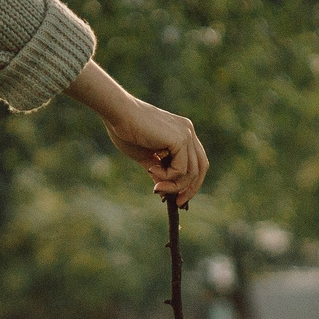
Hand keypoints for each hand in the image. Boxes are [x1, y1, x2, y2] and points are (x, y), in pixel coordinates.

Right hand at [64, 61, 209, 204]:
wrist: (118, 114)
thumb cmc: (126, 132)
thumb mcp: (146, 157)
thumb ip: (159, 171)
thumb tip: (165, 191)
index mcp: (182, 133)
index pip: (196, 162)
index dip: (190, 182)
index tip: (178, 198)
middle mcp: (188, 132)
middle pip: (201, 168)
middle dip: (190, 189)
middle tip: (178, 203)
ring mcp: (186, 134)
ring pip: (191, 172)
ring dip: (174, 186)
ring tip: (156, 187)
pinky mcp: (181, 139)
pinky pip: (181, 169)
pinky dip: (168, 177)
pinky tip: (151, 170)